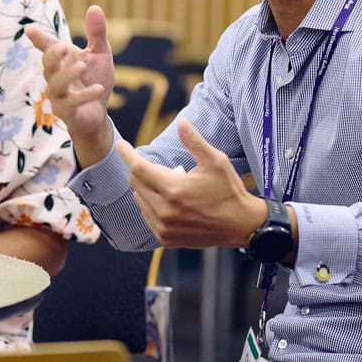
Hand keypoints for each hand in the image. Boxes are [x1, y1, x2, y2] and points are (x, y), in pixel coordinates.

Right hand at [24, 5, 116, 144]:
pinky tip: (98, 89)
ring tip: (82, 66)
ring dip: (68, 75)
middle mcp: (55, 77)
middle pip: (47, 65)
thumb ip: (96, 34)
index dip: (38, 38)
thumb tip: (94, 7)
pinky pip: (71, 103)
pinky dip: (85, 95)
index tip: (29, 29)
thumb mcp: (99, 54)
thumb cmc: (95, 80)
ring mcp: (58, 96)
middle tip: (64, 47)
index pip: (47, 48)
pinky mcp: (67, 112)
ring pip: (56, 85)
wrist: (98, 113)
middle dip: (53, 56)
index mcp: (61, 61)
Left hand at [117, 119, 263, 248]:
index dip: (127, 154)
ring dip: (146, 188)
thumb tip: (182, 122)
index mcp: (174, 189)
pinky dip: (151, 205)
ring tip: (170, 186)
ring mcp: (163, 227)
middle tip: (163, 168)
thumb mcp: (216, 161)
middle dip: (141, 170)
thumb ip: (194, 142)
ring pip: (139, 199)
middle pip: (136, 183)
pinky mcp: (165, 238)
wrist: (241, 225)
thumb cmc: (229, 190)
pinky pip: (146, 216)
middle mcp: (164, 210)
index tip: (121, 144)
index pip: (138, 168)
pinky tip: (168, 202)